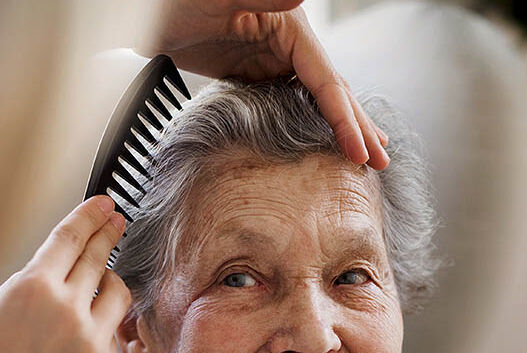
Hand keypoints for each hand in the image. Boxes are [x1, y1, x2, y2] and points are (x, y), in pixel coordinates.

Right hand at [0, 195, 131, 352]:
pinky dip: (99, 326)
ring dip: (110, 280)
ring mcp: (89, 339)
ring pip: (118, 292)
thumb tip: (59, 265)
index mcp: (32, 287)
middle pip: (98, 257)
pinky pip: (110, 332)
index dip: (90, 215)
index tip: (104, 204)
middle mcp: (66, 308)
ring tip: (100, 281)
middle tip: (117, 220)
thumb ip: (29, 282)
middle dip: (109, 233)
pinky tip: (78, 334)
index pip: (71, 237)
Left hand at [140, 0, 389, 169]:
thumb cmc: (179, 0)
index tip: (361, 153)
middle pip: (331, 89)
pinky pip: (289, 100)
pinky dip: (310, 121)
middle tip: (382, 161)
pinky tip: (319, 138)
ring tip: (365, 152)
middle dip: (357, 126)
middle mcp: (288, 41)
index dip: (345, 119)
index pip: (327, 80)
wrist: (144, 14)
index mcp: (290, 27)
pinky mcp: (253, 70)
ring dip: (341, 125)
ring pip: (315, 97)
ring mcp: (271, 56)